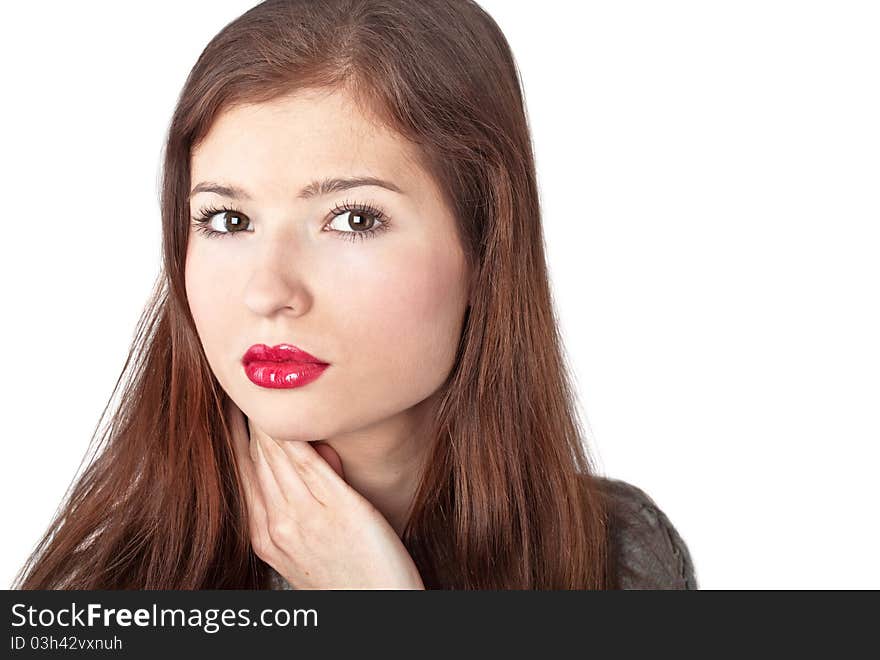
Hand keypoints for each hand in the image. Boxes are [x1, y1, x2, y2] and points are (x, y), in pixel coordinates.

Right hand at [225, 398, 424, 589]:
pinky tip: (293, 410)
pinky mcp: (335, 510)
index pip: (242, 470)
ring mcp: (302, 518)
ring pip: (275, 454)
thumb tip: (315, 450)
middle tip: (244, 379)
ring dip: (269, 416)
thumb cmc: (354, 577)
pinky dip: (296, 433)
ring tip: (266, 382)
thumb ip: (307, 498)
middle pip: (254, 456)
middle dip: (249, 416)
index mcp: (264, 535)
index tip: (235, 400)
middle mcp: (274, 526)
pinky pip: (307, 462)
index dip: (235, 432)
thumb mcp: (314, 541)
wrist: (378, 611)